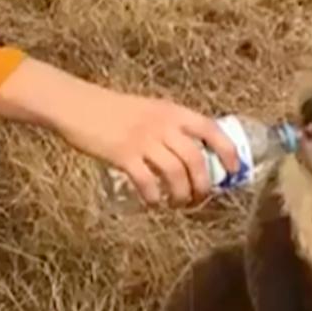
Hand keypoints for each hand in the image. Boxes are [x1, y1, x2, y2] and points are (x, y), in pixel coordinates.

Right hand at [0, 58, 240, 206]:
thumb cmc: (115, 110)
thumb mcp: (151, 110)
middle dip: (204, 186)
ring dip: (181, 196)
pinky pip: (148, 183)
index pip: (211, 131)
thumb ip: (171, 127)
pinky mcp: (123, 155)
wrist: (79, 105)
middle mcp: (163, 125)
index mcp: (174, 112)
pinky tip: (153, 203)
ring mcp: (143, 140)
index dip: (228, 153)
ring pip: (176, 175)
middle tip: (199, 199)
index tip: (232, 171)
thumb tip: (194, 156)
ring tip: (178, 205)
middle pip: (196, 161)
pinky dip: (154, 198)